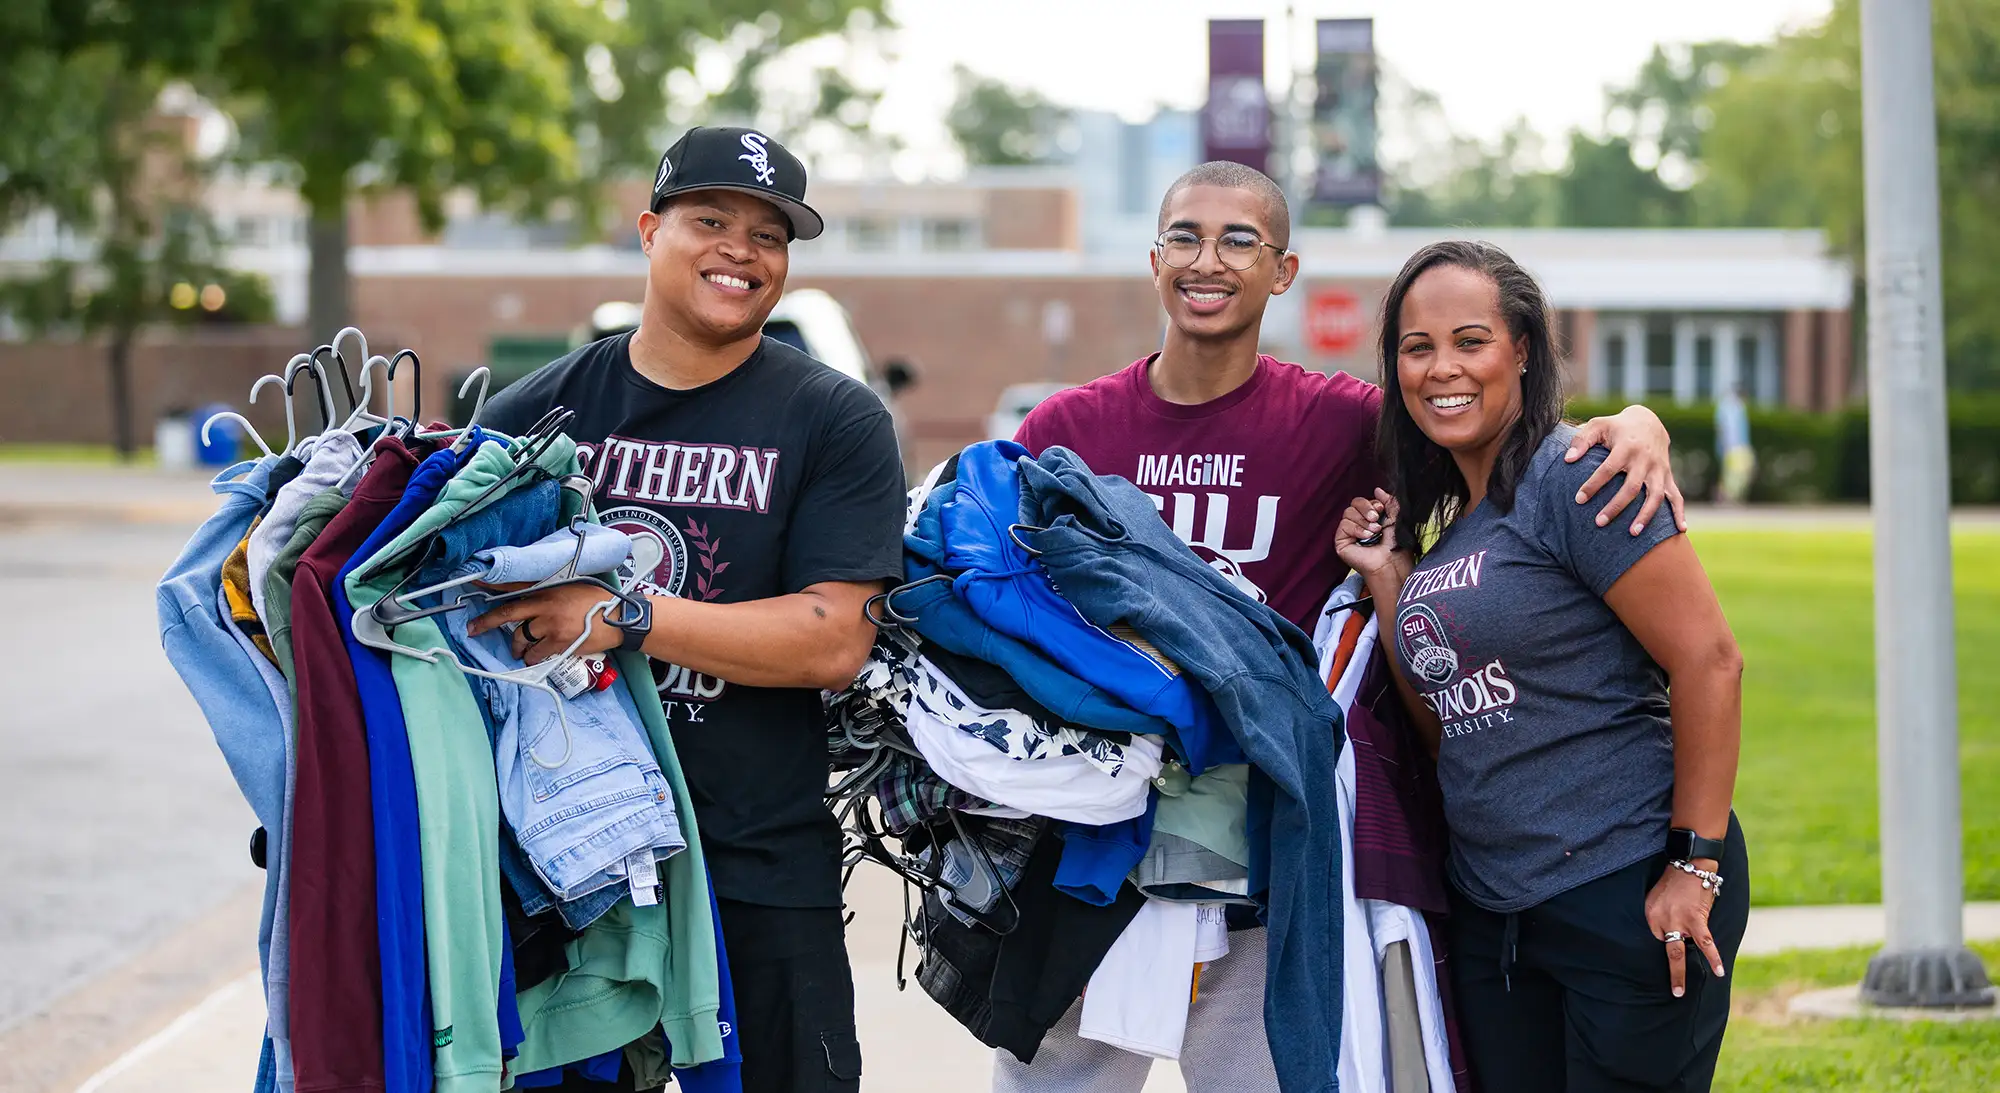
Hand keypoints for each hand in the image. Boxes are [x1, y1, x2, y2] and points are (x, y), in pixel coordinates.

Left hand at [467, 583, 629, 664]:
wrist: (618, 619)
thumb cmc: (598, 602)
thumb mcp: (572, 588)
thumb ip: (550, 593)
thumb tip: (530, 601)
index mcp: (549, 589)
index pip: (514, 585)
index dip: (492, 585)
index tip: (475, 583)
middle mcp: (546, 606)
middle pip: (508, 614)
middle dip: (486, 623)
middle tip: (473, 629)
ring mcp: (551, 625)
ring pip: (520, 638)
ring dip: (517, 646)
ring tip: (519, 650)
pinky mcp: (558, 643)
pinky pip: (535, 653)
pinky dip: (531, 657)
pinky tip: (533, 658)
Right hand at [1335, 489, 1408, 579]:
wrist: (1392, 560)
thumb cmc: (1395, 543)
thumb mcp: (1395, 517)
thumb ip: (1389, 501)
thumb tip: (1377, 489)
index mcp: (1369, 517)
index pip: (1362, 501)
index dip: (1371, 503)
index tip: (1381, 510)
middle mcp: (1357, 523)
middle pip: (1354, 503)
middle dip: (1367, 509)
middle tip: (1376, 519)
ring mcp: (1348, 533)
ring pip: (1348, 513)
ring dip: (1364, 521)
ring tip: (1374, 532)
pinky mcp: (1341, 541)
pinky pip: (1344, 525)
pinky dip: (1357, 529)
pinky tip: (1366, 537)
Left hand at [1567, 405, 1687, 535]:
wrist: (1648, 422)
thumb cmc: (1616, 427)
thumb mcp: (1597, 425)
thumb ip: (1581, 440)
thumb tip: (1567, 459)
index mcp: (1626, 447)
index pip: (1608, 469)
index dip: (1593, 485)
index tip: (1579, 500)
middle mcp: (1645, 460)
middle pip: (1632, 487)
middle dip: (1616, 506)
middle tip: (1599, 523)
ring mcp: (1659, 470)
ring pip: (1656, 495)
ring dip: (1645, 515)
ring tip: (1632, 533)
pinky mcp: (1668, 477)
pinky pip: (1677, 497)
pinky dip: (1680, 513)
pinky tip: (1681, 529)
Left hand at [1645, 866, 1725, 996]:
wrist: (1689, 864)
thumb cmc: (1674, 882)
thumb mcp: (1656, 898)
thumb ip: (1660, 918)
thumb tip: (1668, 936)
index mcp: (1649, 916)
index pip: (1656, 939)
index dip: (1666, 944)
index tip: (1672, 953)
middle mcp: (1660, 921)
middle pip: (1662, 951)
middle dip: (1666, 972)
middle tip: (1671, 991)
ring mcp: (1677, 921)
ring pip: (1678, 953)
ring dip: (1679, 974)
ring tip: (1679, 993)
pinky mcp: (1695, 919)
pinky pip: (1704, 943)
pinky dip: (1714, 958)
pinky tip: (1720, 971)